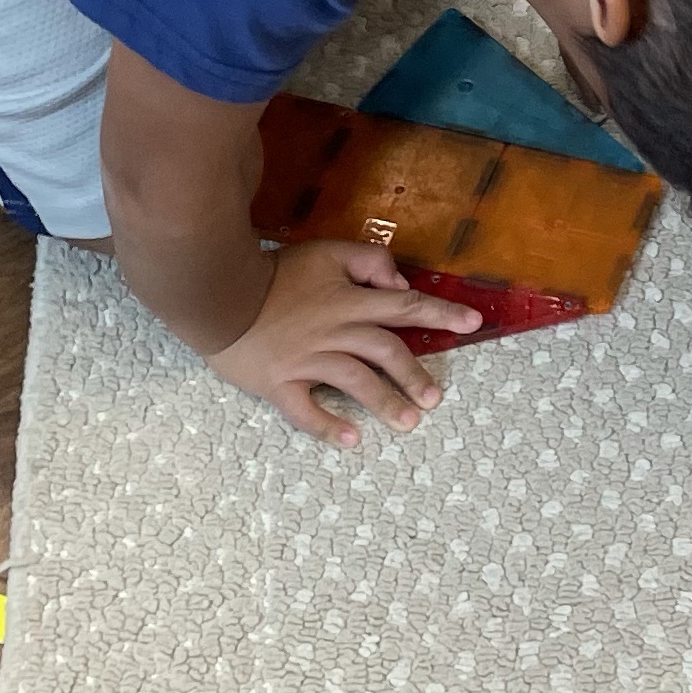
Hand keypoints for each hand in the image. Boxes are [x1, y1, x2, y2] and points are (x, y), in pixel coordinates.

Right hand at [205, 239, 482, 449]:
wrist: (219, 293)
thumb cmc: (274, 273)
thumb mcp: (325, 252)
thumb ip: (367, 262)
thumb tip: (398, 284)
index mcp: (348, 301)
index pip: (405, 306)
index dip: (441, 313)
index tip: (473, 323)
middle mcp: (334, 333)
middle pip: (385, 352)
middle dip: (414, 374)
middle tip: (434, 399)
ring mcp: (307, 361)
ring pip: (354, 383)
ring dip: (384, 403)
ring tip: (409, 423)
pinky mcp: (279, 384)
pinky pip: (306, 411)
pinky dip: (329, 427)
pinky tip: (352, 441)